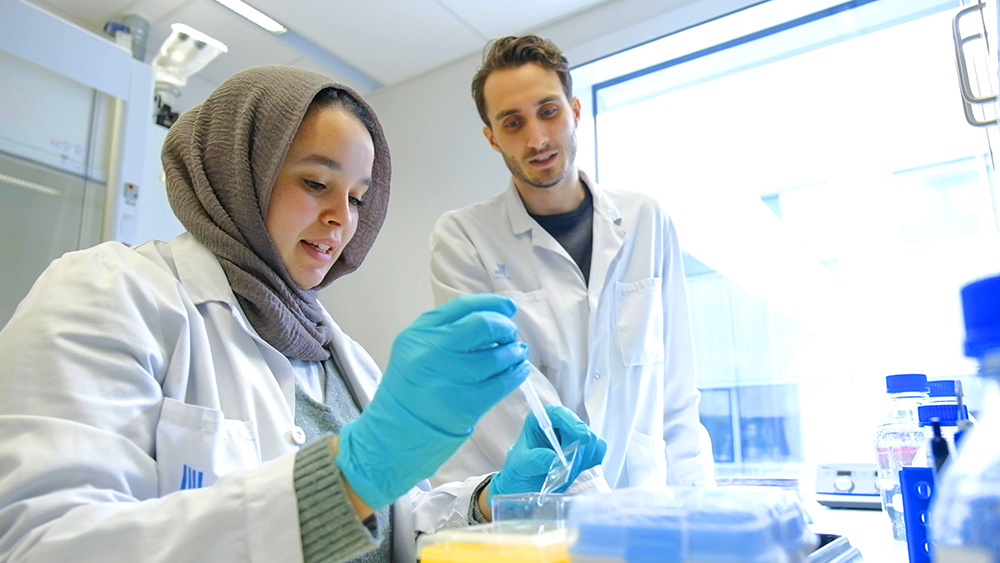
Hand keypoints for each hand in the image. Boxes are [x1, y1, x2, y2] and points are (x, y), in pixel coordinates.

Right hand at [337, 294, 530, 507]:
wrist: (392, 436)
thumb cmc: (408, 391)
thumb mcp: (413, 351)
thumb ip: (444, 333)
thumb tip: (491, 320)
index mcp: (418, 334)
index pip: (463, 306)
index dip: (492, 304)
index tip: (508, 308)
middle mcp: (431, 351)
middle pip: (483, 325)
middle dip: (505, 327)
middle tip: (511, 334)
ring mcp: (448, 378)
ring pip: (497, 356)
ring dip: (514, 352)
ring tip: (517, 353)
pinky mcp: (464, 405)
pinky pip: (501, 384)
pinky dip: (516, 375)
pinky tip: (520, 371)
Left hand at [488, 405, 606, 502]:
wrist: (524, 484)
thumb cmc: (518, 470)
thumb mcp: (520, 465)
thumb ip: (535, 460)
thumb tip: (554, 457)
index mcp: (541, 420)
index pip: (560, 414)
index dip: (573, 423)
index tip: (583, 437)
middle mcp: (559, 425)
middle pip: (581, 429)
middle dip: (578, 450)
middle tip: (568, 467)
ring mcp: (574, 436)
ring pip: (592, 441)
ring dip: (584, 459)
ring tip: (566, 472)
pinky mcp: (584, 449)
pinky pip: (597, 451)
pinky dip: (590, 462)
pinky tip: (576, 471)